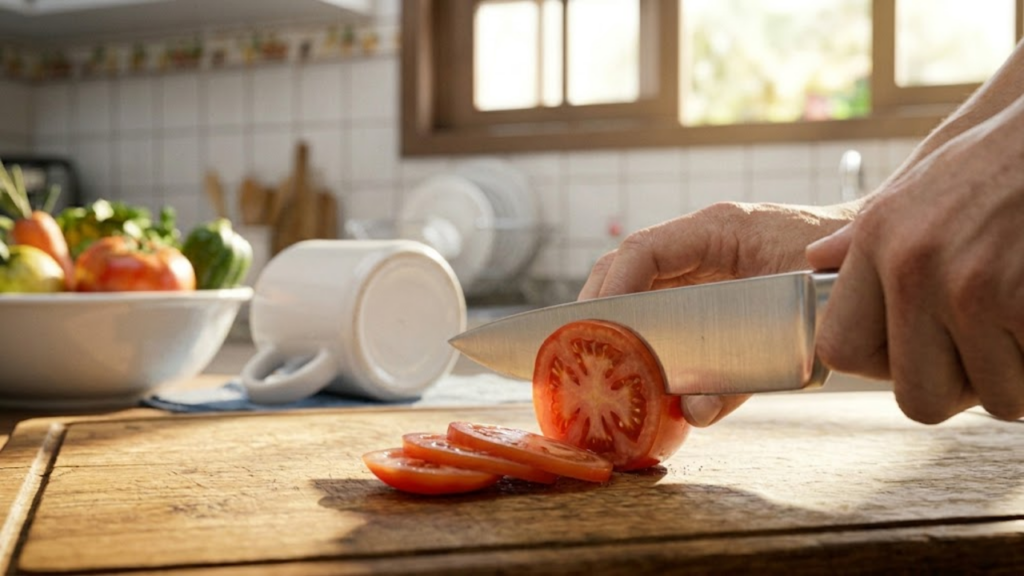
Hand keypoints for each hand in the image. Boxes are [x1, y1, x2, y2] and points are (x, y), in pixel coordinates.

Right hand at [579, 201, 856, 426]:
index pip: (644, 249)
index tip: (594, 328)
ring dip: (615, 320)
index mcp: (721, 229)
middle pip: (627, 265)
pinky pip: (665, 302)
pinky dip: (644, 331)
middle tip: (580, 352)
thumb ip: (746, 374)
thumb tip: (693, 412)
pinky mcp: (713, 287)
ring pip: (638, 283)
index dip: (612, 289)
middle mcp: (704, 241)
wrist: (877, 264)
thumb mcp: (799, 326)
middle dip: (597, 307)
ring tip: (597, 361)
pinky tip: (637, 364)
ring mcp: (706, 262)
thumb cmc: (844, 280)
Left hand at [807, 99, 1023, 423]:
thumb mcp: (918, 187)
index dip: (886, 365)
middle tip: (992, 343)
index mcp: (878, 240)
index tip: (922, 349)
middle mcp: (912, 267)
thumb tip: (817, 259)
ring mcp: (972, 289)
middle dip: (963, 386)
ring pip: (997, 398)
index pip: (840, 351)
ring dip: (1021, 371)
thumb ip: (866, 239)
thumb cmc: (1008, 161)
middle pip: (920, 398)